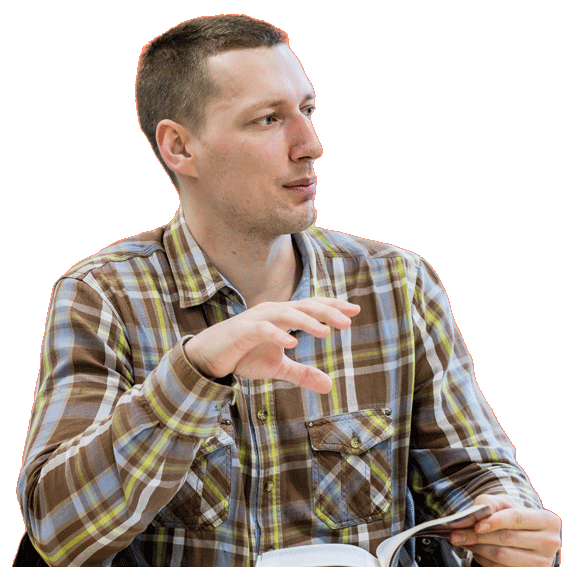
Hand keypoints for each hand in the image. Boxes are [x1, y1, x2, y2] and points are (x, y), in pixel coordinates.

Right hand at [184, 297, 359, 392]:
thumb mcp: (277, 368)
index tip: (355, 310)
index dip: (332, 306)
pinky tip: (291, 344)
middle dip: (326, 311)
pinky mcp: (242, 331)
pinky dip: (276, 335)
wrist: (209, 357)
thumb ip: (302, 373)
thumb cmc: (244, 356)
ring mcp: (256, 319)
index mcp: (281, 315)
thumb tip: (330, 385)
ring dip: (306, 321)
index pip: (311, 306)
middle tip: (348, 321)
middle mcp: (271, 311)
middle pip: (304, 305)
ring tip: (325, 332)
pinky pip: (262, 329)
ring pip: (286, 313)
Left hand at [449, 494, 560, 566]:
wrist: (523, 534)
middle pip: (506, 538)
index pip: (516, 518)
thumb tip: (474, 514)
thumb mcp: (503, 502)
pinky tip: (475, 550)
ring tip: (462, 540)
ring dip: (476, 548)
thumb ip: (489, 503)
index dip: (495, 521)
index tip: (476, 525)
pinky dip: (483, 559)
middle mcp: (549, 543)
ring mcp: (541, 563)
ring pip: (501, 556)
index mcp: (548, 521)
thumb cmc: (511, 515)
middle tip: (455, 534)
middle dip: (476, 536)